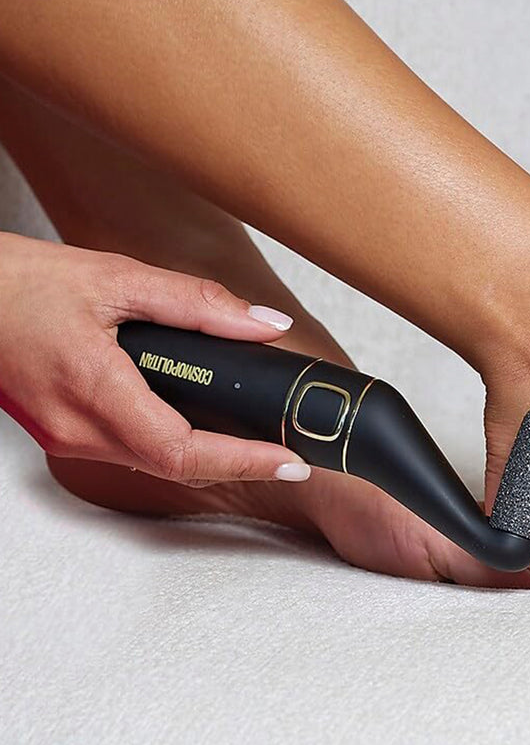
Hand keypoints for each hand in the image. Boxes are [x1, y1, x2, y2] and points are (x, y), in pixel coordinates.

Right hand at [0, 232, 311, 486]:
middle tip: (287, 454)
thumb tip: (263, 324)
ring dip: (206, 459)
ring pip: (151, 464)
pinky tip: (201, 429)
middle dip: (237, 464)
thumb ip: (199, 304)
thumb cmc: (22, 283)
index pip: (181, 449)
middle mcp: (77, 427)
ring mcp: (65, 436)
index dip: (242, 460)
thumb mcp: (120, 279)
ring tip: (257, 444)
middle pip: (173, 466)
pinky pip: (128, 452)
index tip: (287, 461)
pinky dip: (172, 446)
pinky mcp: (62, 433)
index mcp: (93, 387)